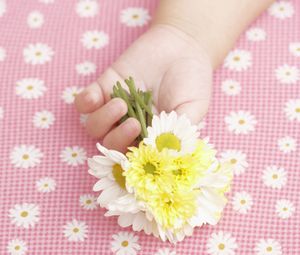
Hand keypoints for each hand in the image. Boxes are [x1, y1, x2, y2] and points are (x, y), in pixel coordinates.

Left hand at [75, 25, 211, 152]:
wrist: (183, 46)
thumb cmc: (192, 80)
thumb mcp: (194, 108)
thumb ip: (179, 130)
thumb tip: (164, 152)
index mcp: (151, 134)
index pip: (134, 155)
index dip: (132, 159)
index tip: (141, 152)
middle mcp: (131, 123)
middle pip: (111, 144)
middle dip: (118, 139)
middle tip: (135, 124)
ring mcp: (117, 105)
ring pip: (95, 126)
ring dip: (103, 120)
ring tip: (122, 104)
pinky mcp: (106, 85)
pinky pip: (84, 102)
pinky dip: (86, 102)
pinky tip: (97, 96)